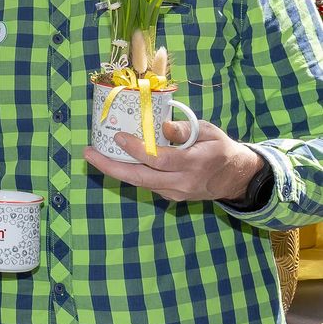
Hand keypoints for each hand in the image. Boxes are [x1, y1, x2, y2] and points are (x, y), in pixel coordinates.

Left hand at [83, 119, 263, 202]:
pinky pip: (145, 184)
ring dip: (115, 170)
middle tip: (88, 154)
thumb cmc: (220, 148)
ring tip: (94, 155)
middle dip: (110, 167)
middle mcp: (182, 182)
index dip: (136, 150)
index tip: (118, 136)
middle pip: (140, 178)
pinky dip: (129, 173)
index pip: (159, 159)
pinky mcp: (170, 196)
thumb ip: (184, 130)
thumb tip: (161, 126)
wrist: (235, 178)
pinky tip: (114, 161)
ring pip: (139, 183)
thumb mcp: (209, 131)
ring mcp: (175, 193)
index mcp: (194, 163)